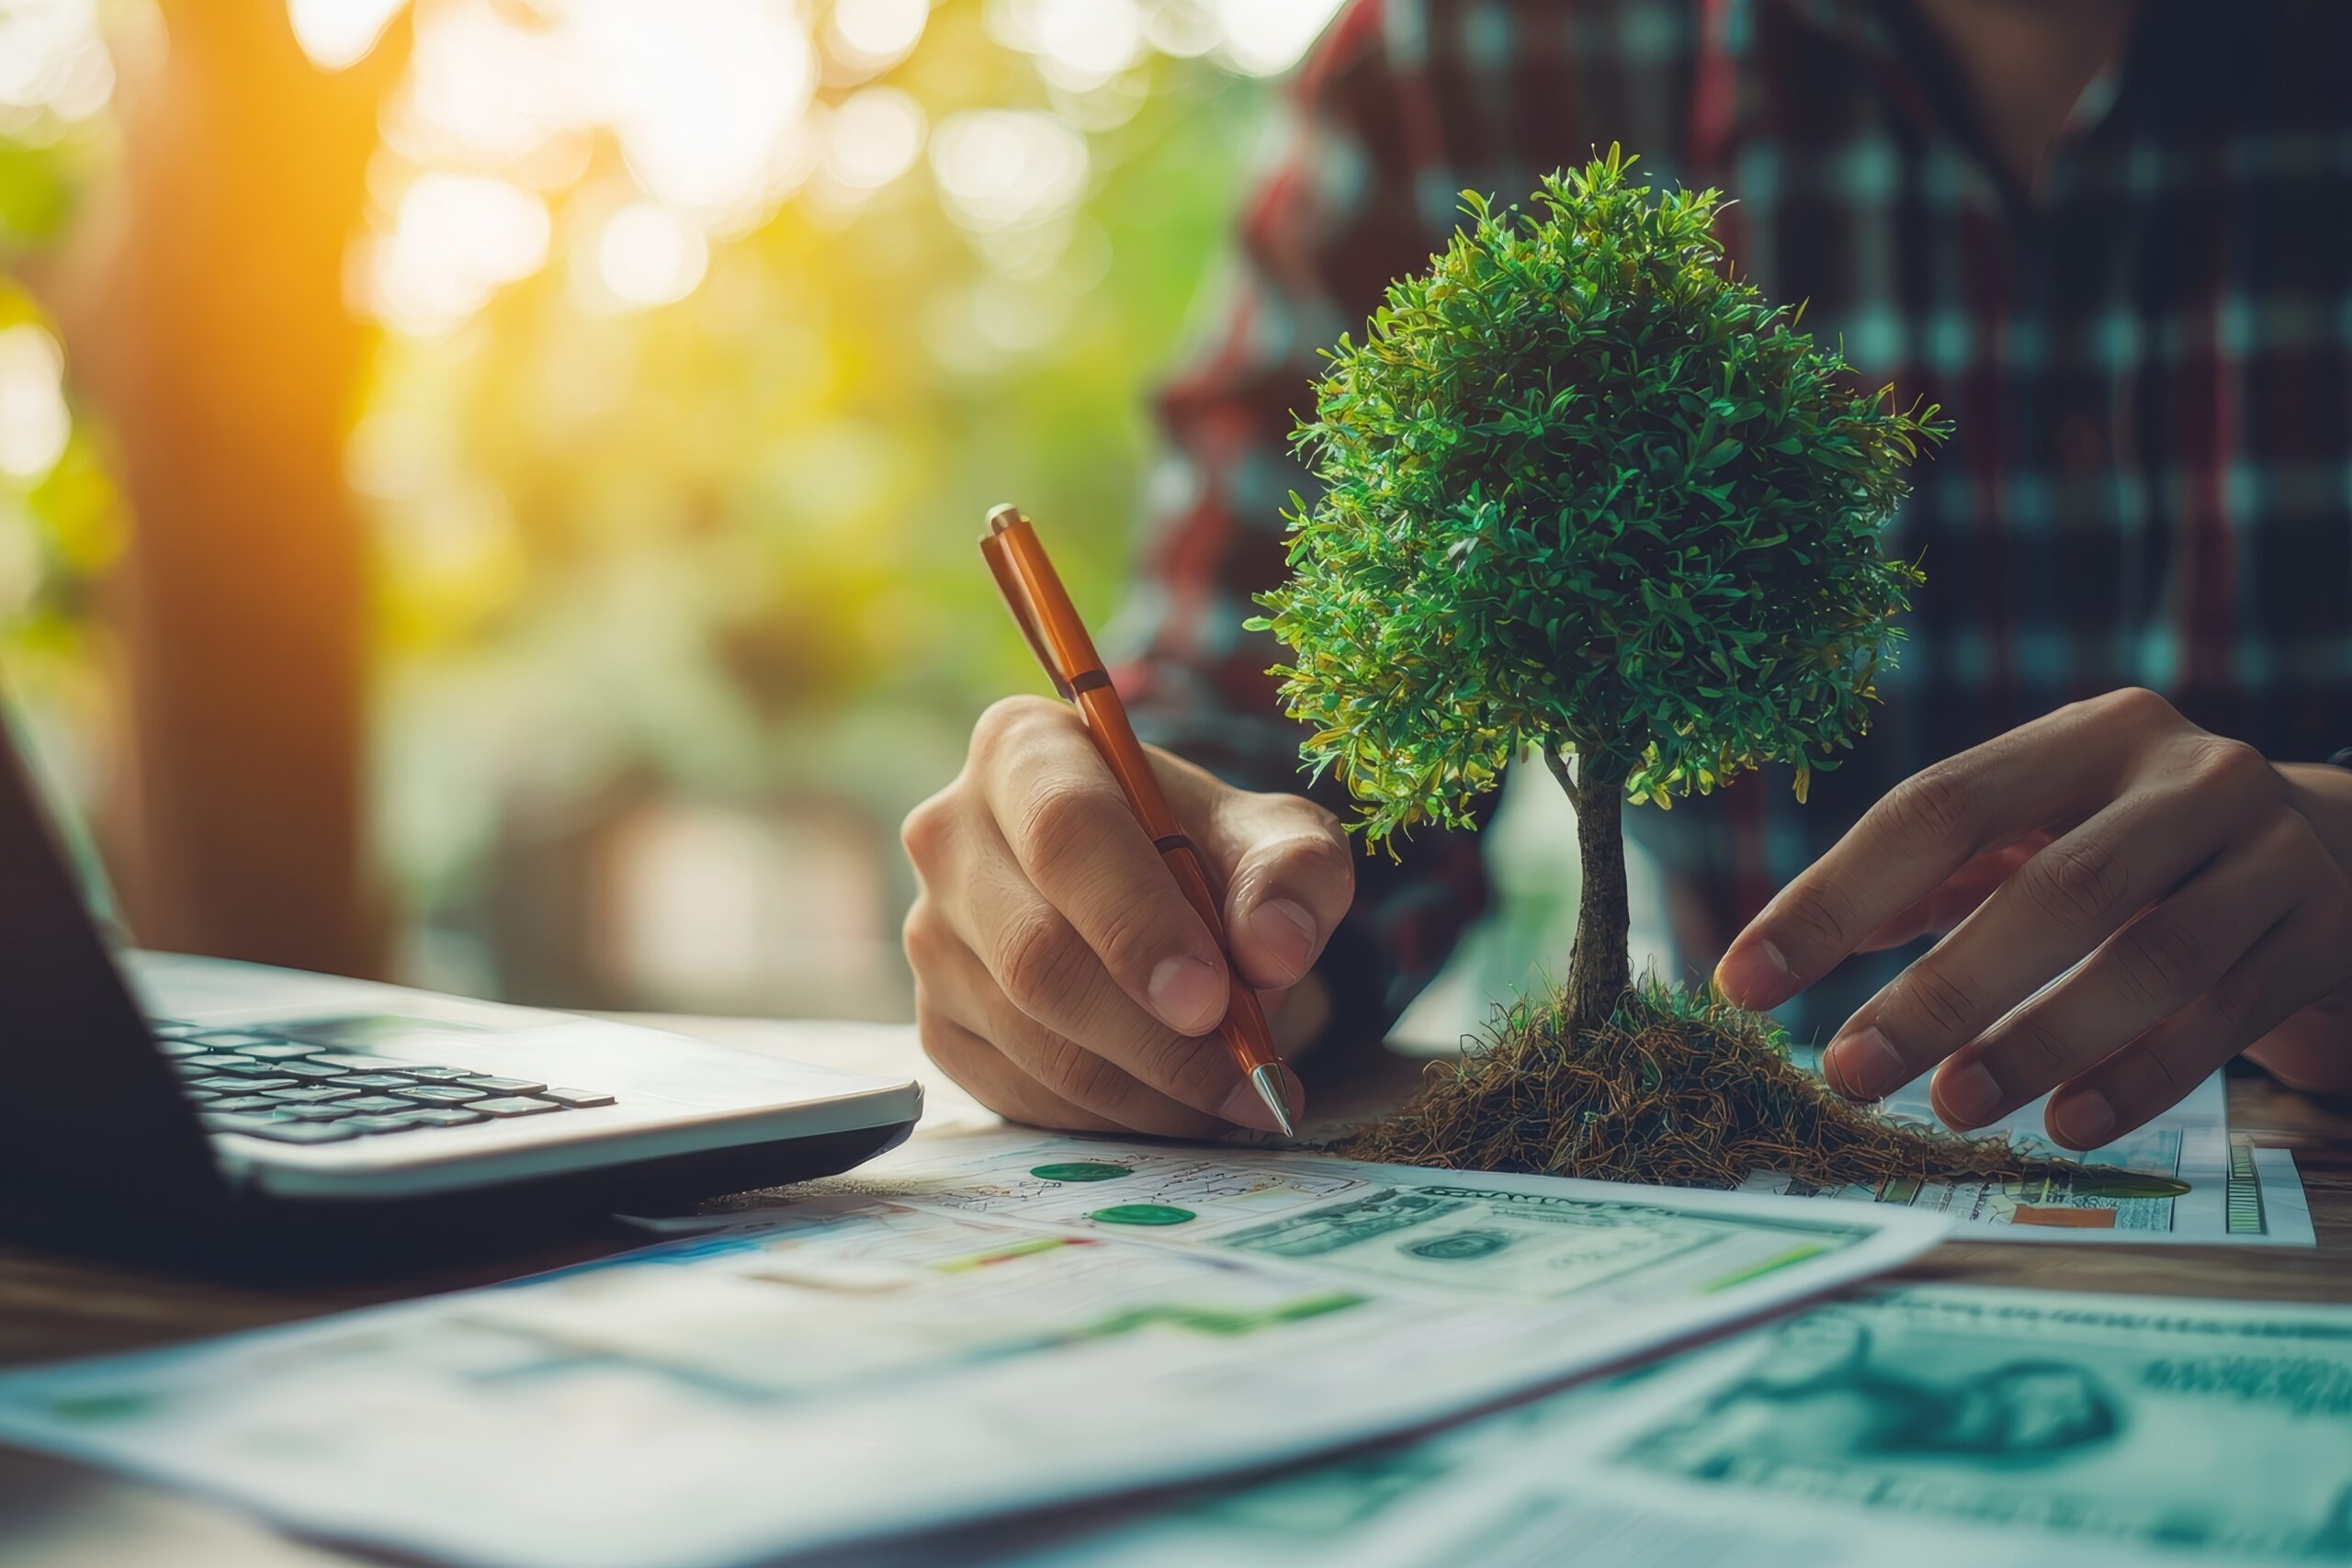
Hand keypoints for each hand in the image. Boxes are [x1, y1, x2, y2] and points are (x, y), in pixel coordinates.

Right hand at [901, 696, 1351, 1134]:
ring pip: (1031, 1036)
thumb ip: (1293, 873)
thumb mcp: (1279, 839)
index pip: (1064, 830)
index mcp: (1023, 749)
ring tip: (1238, 1091)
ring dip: (1148, 1086)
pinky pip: (1017, 1091)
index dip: (1136, 920)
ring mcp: (930, 934)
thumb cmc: (1215, 855)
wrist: (1167, 905)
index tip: (1211, 996)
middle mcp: (949, 834)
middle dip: (1153, 1033)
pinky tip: (1177, 1101)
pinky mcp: (936, 1021)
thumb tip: (1276, 945)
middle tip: (1249, 1072)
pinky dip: (1111, 1115)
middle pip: (1035, 952)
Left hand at [1715, 688, 2351, 1147]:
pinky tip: (2068, 1126)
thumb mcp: (2042, 826)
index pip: (1937, 806)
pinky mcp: (2321, 936)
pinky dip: (2140, 1077)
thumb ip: (1928, 878)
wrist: (2341, 851)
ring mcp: (2269, 856)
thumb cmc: (2136, 843)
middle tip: (1851, 1070)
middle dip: (1941, 990)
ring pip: (2150, 960)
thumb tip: (1791, 948)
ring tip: (1950, 1108)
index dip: (1834, 896)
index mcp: (2088, 736)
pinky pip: (2222, 1018)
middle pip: (2053, 888)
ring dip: (2038, 1043)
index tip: (1746, 982)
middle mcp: (2189, 778)